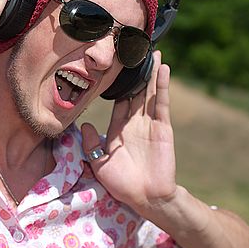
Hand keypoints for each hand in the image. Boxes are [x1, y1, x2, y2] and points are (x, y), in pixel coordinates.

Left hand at [80, 51, 177, 216]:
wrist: (145, 198)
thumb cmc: (122, 184)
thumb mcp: (99, 163)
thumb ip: (92, 144)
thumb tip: (85, 125)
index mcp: (119, 128)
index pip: (118, 100)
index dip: (117, 83)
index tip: (115, 65)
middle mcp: (135, 123)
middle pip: (136, 91)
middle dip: (137, 73)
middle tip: (136, 50)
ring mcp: (150, 123)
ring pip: (149, 92)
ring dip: (151, 73)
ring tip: (153, 52)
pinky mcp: (163, 127)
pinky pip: (161, 103)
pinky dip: (162, 85)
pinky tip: (163, 69)